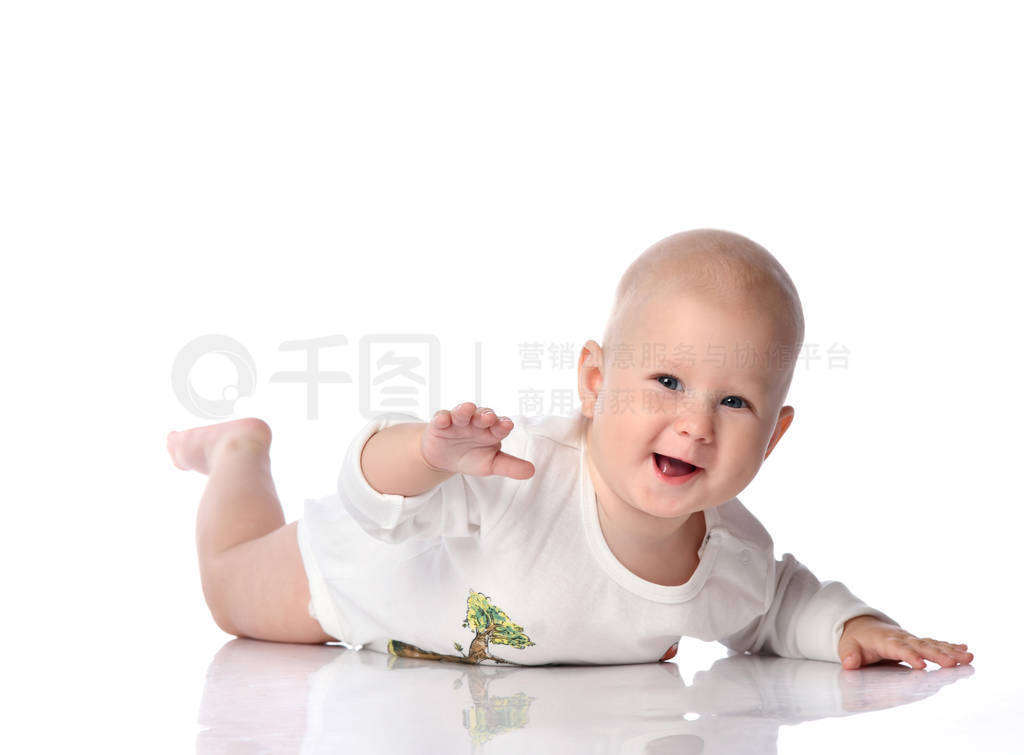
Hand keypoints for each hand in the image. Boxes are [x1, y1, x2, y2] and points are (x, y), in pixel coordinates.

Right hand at [420, 402, 534, 479]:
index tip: (507, 426)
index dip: (503, 425)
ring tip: (467, 408)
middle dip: (486, 415)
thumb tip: (531, 472)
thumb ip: (510, 466)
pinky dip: (442, 417)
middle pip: (483, 415)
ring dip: (465, 410)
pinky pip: (441, 417)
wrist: (445, 459)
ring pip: (462, 412)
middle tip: (489, 417)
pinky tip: (443, 419)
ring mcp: (459, 421)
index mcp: (492, 431)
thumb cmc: (472, 457)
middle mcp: (477, 422)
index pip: (500, 426)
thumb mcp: (492, 464)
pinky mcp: (440, 424)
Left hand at [838, 615, 973, 669]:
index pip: (899, 648)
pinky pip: (936, 644)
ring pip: (933, 645)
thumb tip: (850, 664)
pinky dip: (951, 647)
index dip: (910, 656)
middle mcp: (902, 638)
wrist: (863, 626)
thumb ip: (849, 655)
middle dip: (937, 655)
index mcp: (885, 641)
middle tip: (953, 664)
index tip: (921, 665)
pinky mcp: (918, 643)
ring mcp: (912, 639)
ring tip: (969, 657)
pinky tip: (966, 650)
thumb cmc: (856, 640)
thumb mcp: (847, 647)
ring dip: (951, 651)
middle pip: (922, 646)